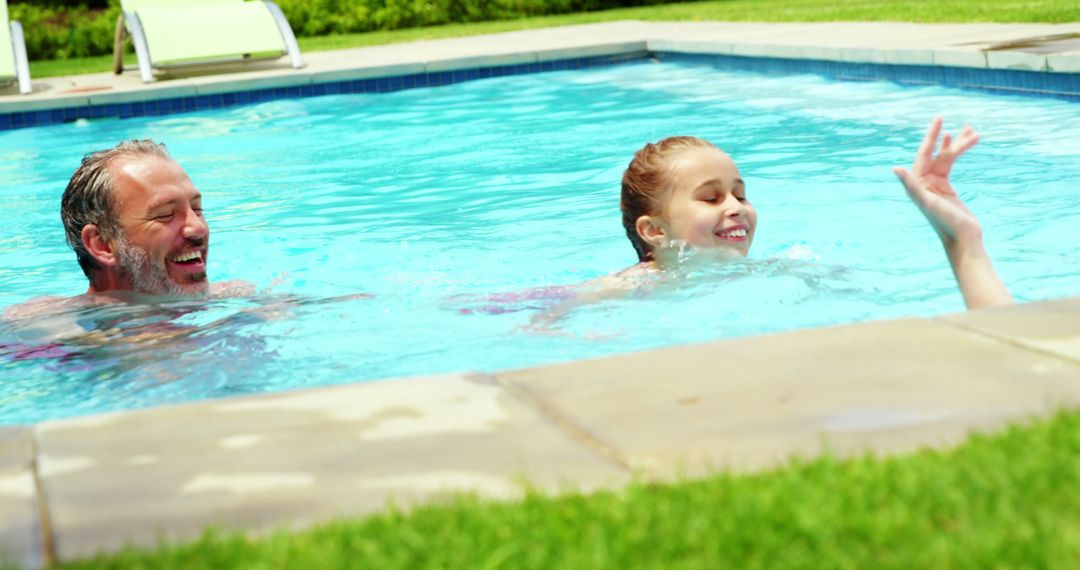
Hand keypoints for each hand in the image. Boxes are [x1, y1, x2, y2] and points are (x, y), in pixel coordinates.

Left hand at [893, 117, 981, 244]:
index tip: (939, 120)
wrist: (962, 239)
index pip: (924, 154)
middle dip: (951, 140)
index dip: (931, 137)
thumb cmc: (945, 222)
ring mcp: (935, 185)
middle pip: (938, 155)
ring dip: (959, 146)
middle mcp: (923, 183)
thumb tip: (895, 168)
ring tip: (974, 132)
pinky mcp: (946, 189)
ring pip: (947, 159)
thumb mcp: (927, 202)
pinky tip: (963, 145)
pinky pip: (950, 166)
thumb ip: (911, 185)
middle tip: (966, 125)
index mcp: (917, 184)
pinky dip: (957, 155)